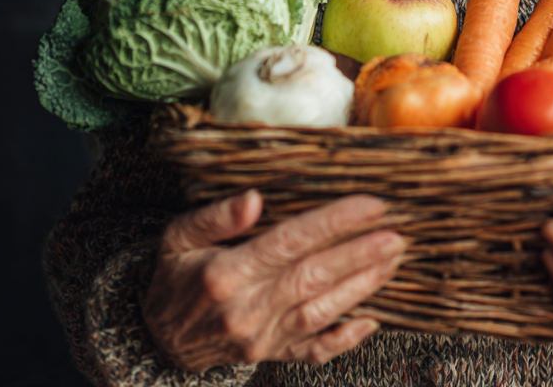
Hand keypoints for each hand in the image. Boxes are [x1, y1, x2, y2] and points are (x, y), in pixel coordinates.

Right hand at [143, 191, 404, 370]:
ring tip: (393, 261)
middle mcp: (248, 309)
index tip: (372, 204)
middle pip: (314, 277)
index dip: (334, 221)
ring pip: (320, 311)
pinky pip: (312, 352)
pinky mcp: (268, 355)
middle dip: (360, 255)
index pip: (291, 241)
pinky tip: (371, 321)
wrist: (154, 340)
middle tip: (397, 235)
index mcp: (226, 274)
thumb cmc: (172, 276)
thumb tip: (254, 198)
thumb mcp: (177, 238)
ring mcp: (261, 338)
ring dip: (361, 287)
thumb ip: (215, 216)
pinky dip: (343, 340)